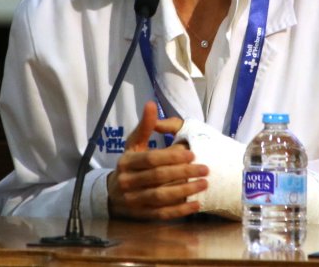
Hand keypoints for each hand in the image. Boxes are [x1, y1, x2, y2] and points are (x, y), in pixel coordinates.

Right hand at [107, 101, 208, 219]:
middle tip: (205, 169)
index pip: (151, 159)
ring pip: (161, 197)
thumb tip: (151, 104)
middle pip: (158, 177)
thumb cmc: (130, 163)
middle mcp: (127, 182)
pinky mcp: (141, 215)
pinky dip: (180, 211)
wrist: (113, 193)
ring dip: (185, 192)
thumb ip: (145, 125)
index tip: (192, 154)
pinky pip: (162, 214)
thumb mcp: (134, 143)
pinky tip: (196, 205)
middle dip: (184, 173)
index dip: (172, 156)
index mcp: (126, 161)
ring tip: (204, 184)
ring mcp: (133, 200)